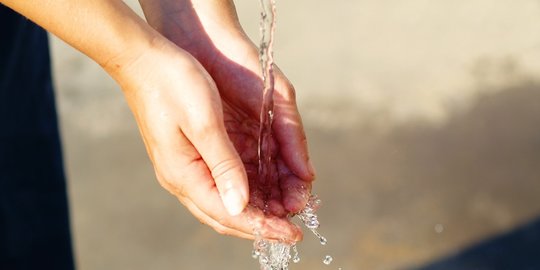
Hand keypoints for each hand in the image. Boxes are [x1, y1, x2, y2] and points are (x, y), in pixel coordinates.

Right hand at [141, 0, 316, 215]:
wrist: (143, 59)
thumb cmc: (173, 83)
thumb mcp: (205, 123)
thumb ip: (224, 166)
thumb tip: (240, 206)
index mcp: (184, 174)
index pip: (228, 214)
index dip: (262, 227)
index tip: (292, 236)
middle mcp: (181, 178)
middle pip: (225, 215)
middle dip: (260, 225)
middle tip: (291, 231)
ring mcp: (183, 167)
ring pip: (223, 202)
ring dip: (254, 210)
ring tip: (283, 212)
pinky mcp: (188, 155)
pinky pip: (219, 184)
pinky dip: (243, 192)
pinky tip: (262, 190)